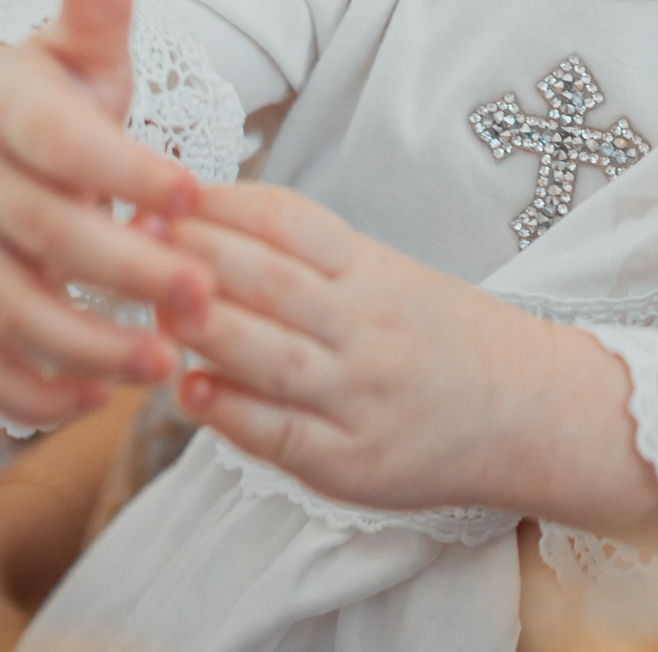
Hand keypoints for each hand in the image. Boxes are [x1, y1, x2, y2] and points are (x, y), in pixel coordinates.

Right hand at [0, 0, 209, 426]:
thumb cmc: (58, 100)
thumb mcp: (81, 50)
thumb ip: (99, 10)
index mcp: (18, 125)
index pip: (68, 149)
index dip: (126, 172)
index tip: (196, 189)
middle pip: (51, 242)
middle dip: (127, 274)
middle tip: (205, 296)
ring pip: (17, 317)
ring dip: (88, 349)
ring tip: (166, 367)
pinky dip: (33, 395)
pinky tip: (99, 402)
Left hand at [171, 183, 657, 530]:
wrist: (529, 410)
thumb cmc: (442, 339)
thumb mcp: (390, 277)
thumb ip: (310, 262)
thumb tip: (206, 227)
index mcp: (376, 272)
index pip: (292, 222)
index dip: (223, 205)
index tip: (165, 195)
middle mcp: (369, 328)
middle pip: (270, 281)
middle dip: (194, 256)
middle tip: (128, 239)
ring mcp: (361, 396)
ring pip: (267, 354)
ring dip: (200, 329)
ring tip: (149, 306)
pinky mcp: (352, 462)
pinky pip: (279, 434)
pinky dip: (228, 411)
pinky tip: (188, 390)